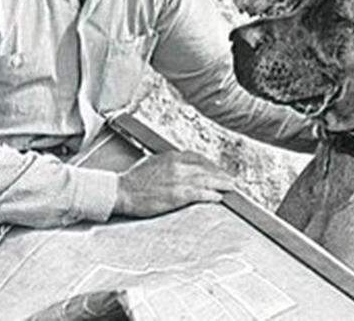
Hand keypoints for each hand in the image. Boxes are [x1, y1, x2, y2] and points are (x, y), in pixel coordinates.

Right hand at [113, 151, 234, 217]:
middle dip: (220, 174)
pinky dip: (211, 194)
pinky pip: (200, 193)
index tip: (217, 170)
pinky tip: (218, 197)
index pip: (198, 158)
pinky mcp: (177, 194)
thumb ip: (170, 163)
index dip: (210, 165)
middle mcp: (177, 165)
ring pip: (207, 180)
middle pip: (206, 168)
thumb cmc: (135, 179)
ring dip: (221, 183)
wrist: (123, 191)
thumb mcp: (153, 162)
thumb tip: (181, 166)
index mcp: (171, 156)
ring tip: (230, 187)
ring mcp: (178, 179)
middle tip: (230, 180)